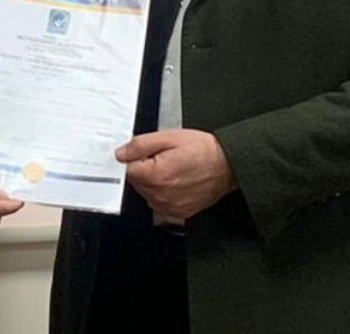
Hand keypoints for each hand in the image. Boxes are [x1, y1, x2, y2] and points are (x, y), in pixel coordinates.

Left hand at [117, 129, 237, 220]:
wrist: (228, 165)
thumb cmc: (204, 150)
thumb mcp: (169, 137)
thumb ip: (140, 145)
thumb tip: (121, 153)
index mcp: (155, 175)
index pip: (126, 169)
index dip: (134, 158)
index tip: (144, 153)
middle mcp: (160, 195)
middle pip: (136, 182)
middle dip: (144, 169)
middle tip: (164, 158)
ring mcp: (169, 207)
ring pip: (147, 193)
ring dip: (154, 182)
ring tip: (174, 169)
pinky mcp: (178, 213)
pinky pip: (159, 203)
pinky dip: (164, 193)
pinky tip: (177, 181)